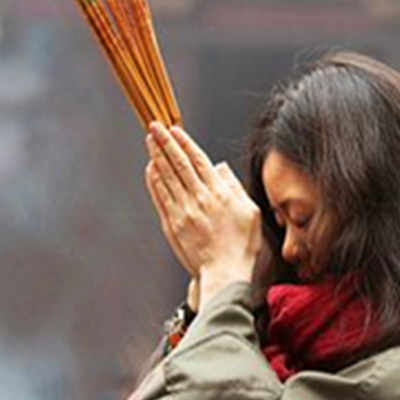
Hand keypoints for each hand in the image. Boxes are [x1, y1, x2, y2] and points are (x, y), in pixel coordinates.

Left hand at [144, 123, 261, 309]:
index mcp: (219, 193)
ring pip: (167, 178)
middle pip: (178, 164)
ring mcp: (183, 212)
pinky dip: (154, 181)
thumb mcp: (249, 211)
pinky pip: (161, 197)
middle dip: (165, 142)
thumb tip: (220, 167)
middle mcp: (199, 199)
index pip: (197, 160)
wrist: (224, 273)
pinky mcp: (172, 225)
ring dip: (157, 157)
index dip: (184, 142)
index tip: (173, 129)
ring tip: (150, 142)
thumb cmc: (242, 246)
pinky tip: (150, 170)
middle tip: (154, 126)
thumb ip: (234, 186)